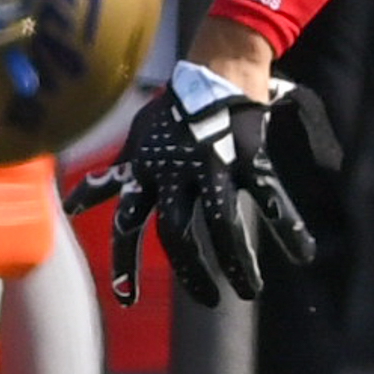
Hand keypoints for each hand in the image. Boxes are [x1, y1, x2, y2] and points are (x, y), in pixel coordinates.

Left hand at [74, 57, 335, 306]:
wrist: (214, 72)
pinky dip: (289, 228)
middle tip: (209, 299)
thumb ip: (110, 179)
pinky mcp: (250, 157)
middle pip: (177, 234)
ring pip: (223, 225)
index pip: (127, 226)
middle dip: (192, 272)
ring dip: (237, 263)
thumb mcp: (133, 145)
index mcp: (146, 175)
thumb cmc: (170, 114)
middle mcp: (176, 174)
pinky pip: (272, 199)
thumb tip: (72, 206)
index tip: (126, 300)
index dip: (124, 265)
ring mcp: (215, 166)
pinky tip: (302, 253)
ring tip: (249, 290)